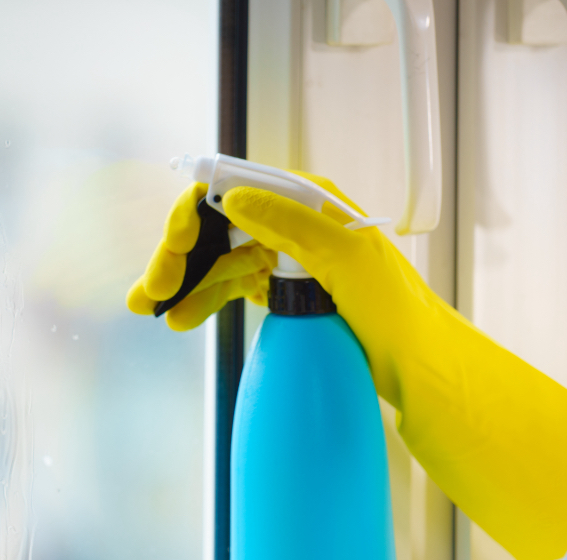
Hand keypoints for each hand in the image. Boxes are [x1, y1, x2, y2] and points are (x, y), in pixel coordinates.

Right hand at [130, 175, 566, 559]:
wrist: (418, 365)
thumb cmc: (395, 310)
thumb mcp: (346, 260)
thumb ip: (292, 225)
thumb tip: (235, 198)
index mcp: (310, 203)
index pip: (236, 189)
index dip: (195, 212)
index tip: (174, 244)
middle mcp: (292, 223)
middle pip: (217, 227)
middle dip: (177, 256)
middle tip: (148, 292)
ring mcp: (285, 259)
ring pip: (218, 261)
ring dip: (183, 283)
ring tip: (153, 311)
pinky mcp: (281, 292)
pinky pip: (231, 288)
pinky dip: (204, 301)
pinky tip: (181, 319)